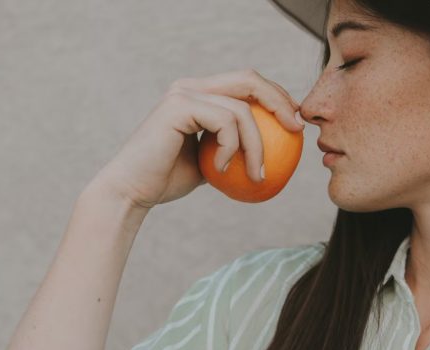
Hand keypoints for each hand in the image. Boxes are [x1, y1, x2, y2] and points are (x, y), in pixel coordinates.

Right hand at [89, 69, 304, 209]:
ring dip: (257, 146)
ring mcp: (184, 92)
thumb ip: (235, 148)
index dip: (277, 96)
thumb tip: (276, 152)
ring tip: (258, 175)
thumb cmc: (169, 181)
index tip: (296, 123)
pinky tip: (224, 170)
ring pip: (242, 109)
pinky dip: (232, 149)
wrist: (133, 190)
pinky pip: (226, 122)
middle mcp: (191, 86)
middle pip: (249, 79)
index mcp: (200, 94)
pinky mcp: (179, 105)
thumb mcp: (213, 163)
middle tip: (297, 129)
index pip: (247, 83)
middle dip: (279, 101)